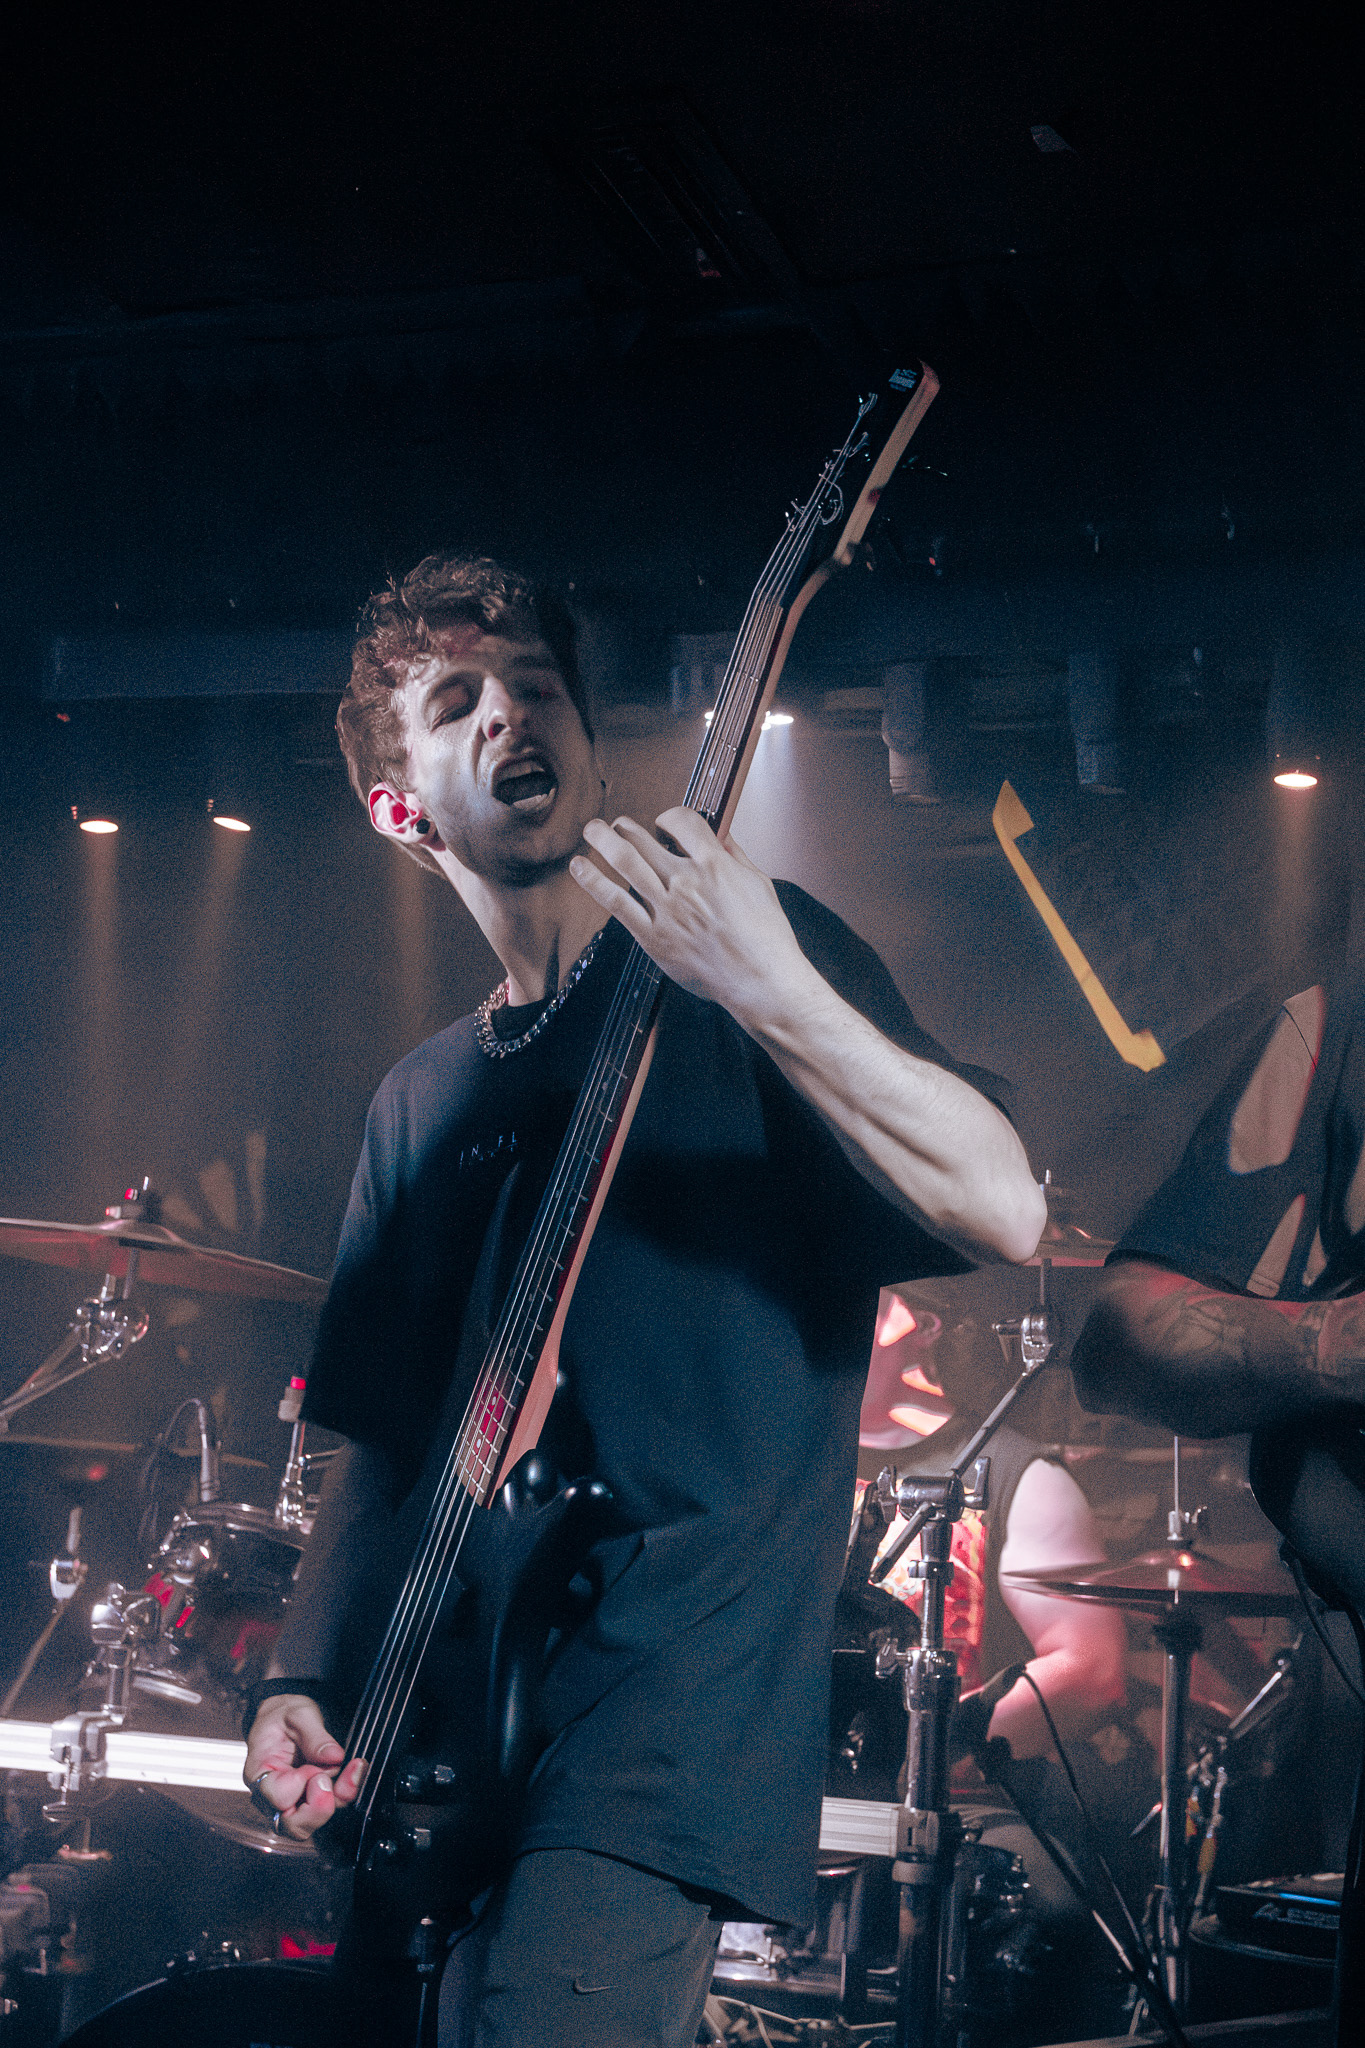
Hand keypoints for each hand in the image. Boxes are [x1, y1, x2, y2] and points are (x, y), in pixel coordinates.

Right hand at [243, 1694, 366, 1842]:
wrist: (283, 1716)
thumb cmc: (282, 1716)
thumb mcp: (297, 1713)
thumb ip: (314, 1735)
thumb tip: (334, 1756)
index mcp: (259, 1773)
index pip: (279, 1798)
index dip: (301, 1785)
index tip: (312, 1766)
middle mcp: (271, 1797)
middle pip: (293, 1826)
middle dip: (320, 1808)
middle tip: (330, 1779)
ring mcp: (291, 1802)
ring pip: (313, 1823)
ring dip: (338, 1799)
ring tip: (352, 1770)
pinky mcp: (309, 1800)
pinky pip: (327, 1808)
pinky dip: (345, 1793)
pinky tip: (354, 1771)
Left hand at [569, 807, 809, 1029]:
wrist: (758, 979)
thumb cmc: (765, 935)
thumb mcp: (758, 883)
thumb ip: (734, 855)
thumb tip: (720, 834)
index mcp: (714, 865)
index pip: (682, 821)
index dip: (670, 817)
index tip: (665, 824)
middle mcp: (686, 882)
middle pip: (644, 839)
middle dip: (626, 826)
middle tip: (618, 825)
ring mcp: (666, 909)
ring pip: (625, 862)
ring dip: (603, 840)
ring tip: (592, 830)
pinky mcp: (652, 936)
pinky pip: (615, 903)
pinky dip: (593, 881)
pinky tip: (579, 866)